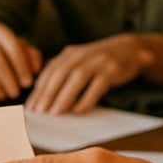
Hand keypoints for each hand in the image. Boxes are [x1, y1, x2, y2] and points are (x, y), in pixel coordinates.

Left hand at [25, 34, 152, 113]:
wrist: (131, 48)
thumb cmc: (100, 61)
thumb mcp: (80, 61)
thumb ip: (64, 74)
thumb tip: (44, 97)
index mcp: (70, 53)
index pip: (50, 71)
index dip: (39, 88)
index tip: (30, 106)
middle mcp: (82, 54)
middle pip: (61, 73)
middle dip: (48, 93)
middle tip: (38, 112)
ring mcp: (98, 60)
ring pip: (78, 77)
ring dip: (64, 96)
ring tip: (54, 113)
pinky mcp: (113, 69)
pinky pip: (99, 84)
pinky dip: (88, 97)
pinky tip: (78, 110)